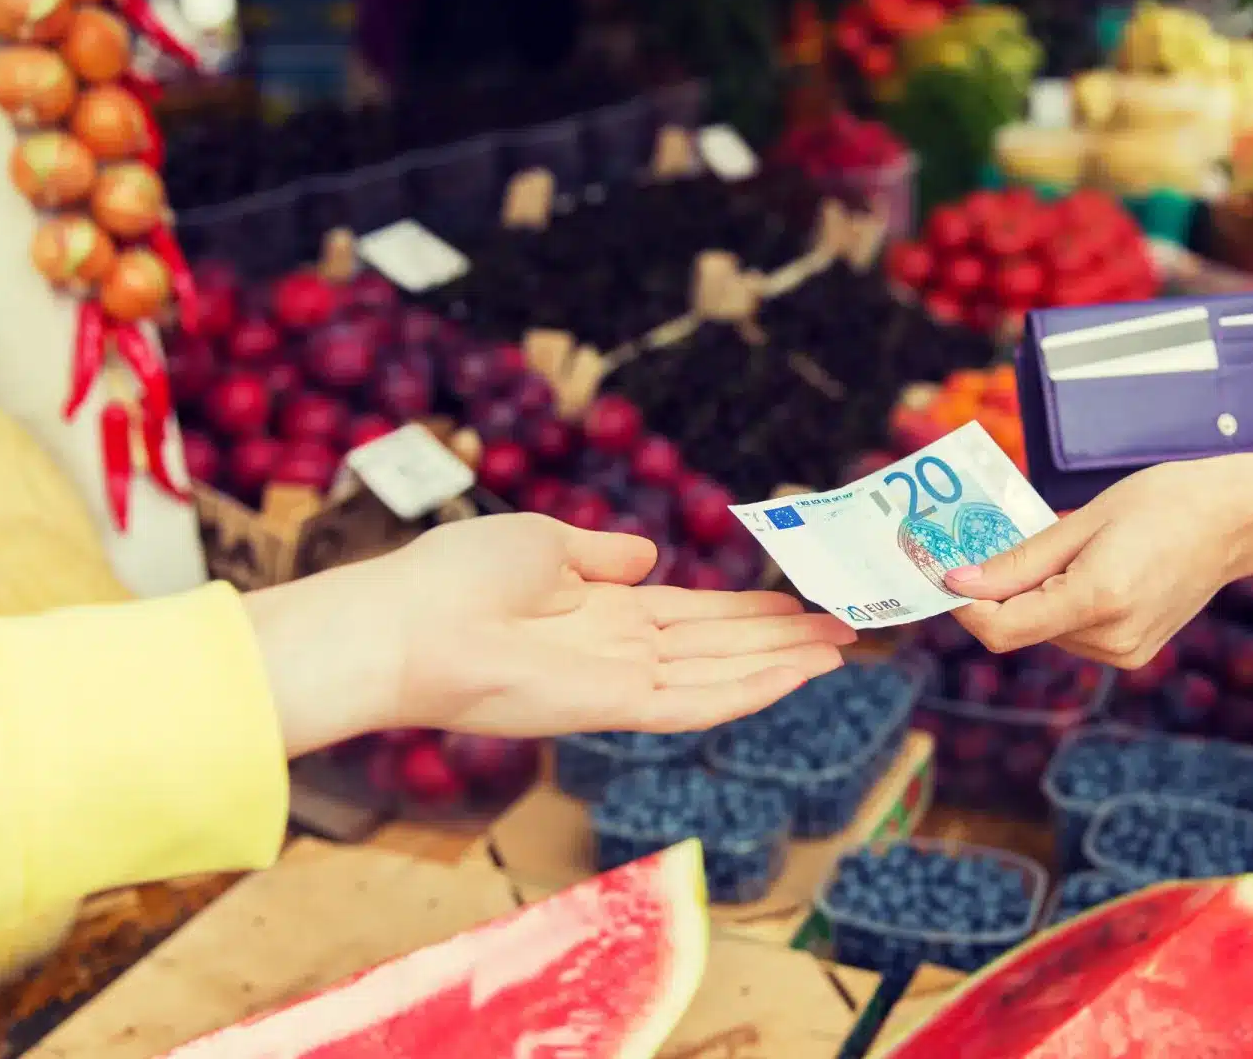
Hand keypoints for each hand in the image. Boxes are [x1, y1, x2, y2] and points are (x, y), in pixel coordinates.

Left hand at [245, 514, 853, 754]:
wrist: (404, 625)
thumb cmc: (454, 578)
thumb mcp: (543, 544)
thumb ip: (601, 554)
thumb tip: (648, 555)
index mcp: (601, 612)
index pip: (694, 614)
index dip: (750, 608)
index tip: (801, 598)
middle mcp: (618, 653)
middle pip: (721, 647)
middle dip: (784, 637)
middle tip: (848, 625)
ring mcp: (619, 684)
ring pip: (721, 675)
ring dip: (783, 663)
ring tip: (841, 647)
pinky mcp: (612, 708)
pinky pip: (695, 702)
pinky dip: (750, 690)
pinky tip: (796, 675)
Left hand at [947, 453, 1252, 666]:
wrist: (1234, 521)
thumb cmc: (1162, 502)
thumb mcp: (1081, 521)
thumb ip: (1017, 562)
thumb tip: (958, 584)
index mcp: (1100, 598)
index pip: (1004, 629)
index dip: (964, 607)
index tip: (941, 574)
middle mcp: (1113, 638)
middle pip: (1021, 627)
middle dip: (1001, 591)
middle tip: (999, 544)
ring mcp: (1126, 652)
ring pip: (1044, 631)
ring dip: (1035, 596)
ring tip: (1071, 551)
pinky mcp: (1133, 653)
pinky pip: (1072, 633)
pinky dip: (1062, 604)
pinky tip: (1091, 570)